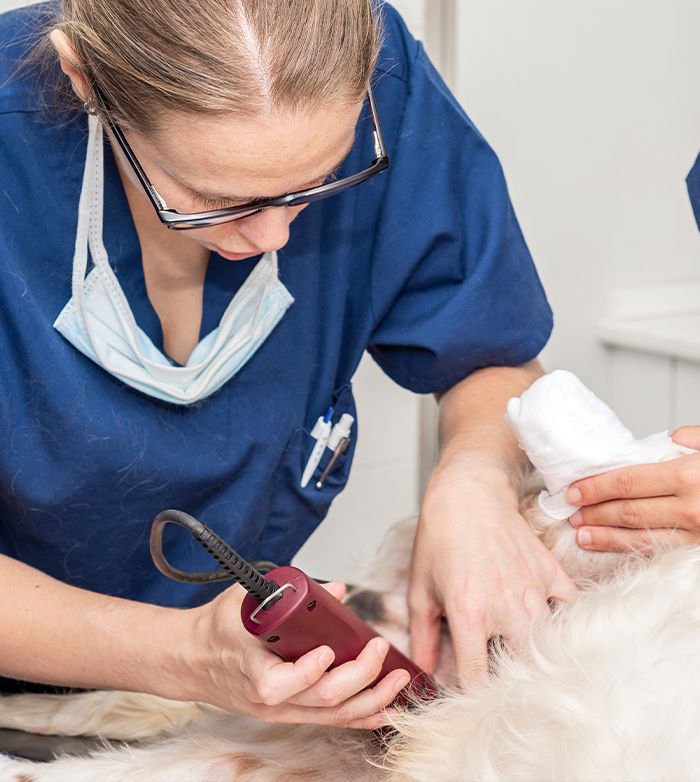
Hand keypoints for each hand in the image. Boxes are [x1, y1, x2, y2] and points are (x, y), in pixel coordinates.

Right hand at [175, 581, 408, 728]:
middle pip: (320, 700)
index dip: (307, 672)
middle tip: (380, 648)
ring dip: (372, 699)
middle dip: (359, 677)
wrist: (191, 661)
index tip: (328, 651)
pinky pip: (332, 721)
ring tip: (400, 680)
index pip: (279, 684)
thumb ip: (285, 591)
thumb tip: (336, 590)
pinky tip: (388, 710)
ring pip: (332, 715)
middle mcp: (268, 699)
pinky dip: (363, 717)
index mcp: (250, 669)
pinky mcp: (291, 714)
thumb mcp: (243, 601)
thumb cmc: (217, 629)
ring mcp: (281, 711)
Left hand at [408, 454, 576, 685]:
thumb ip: (423, 636)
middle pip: (522, 668)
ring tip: (530, 666)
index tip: (472, 704)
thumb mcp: (419, 589)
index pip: (477, 676)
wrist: (468, 493)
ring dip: (539, 657)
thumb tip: (425, 672)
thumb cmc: (440, 538)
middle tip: (506, 690)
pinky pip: (571, 610)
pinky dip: (565, 623)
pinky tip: (553, 629)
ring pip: (549, 643)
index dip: (473, 698)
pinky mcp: (550, 573)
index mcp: (468, 612)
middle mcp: (505, 605)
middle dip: (514, 685)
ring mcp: (533, 589)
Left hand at [567, 426, 699, 551]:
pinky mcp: (697, 550)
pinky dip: (629, 549)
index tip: (574, 491)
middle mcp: (690, 507)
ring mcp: (694, 533)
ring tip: (581, 534)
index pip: (628, 482)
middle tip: (572, 512)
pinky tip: (611, 547)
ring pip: (639, 536)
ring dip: (605, 535)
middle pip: (628, 511)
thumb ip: (693, 439)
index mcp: (688, 475)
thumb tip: (671, 437)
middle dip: (594, 512)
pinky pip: (657, 551)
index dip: (596, 488)